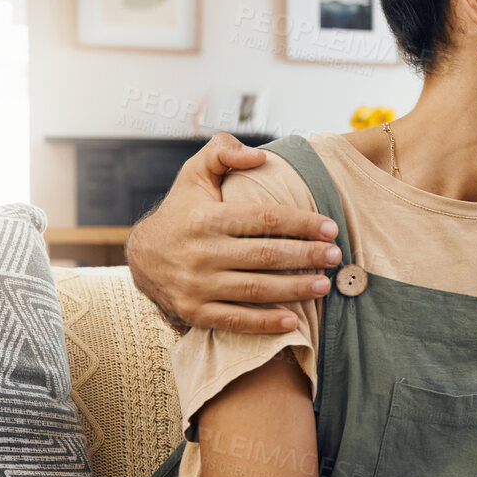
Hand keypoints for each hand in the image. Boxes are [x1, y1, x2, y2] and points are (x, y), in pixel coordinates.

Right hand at [124, 132, 341, 332]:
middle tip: (335, 256)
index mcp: (206, 217)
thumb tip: (259, 157)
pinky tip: (294, 322)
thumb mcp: (194, 174)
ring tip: (325, 285)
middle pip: (266, 255)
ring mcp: (196, 285)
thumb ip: (223, 152)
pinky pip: (235, 320)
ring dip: (295, 289)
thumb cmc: (181, 212)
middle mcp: (201, 252)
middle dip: (306, 256)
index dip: (302, 223)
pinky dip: (265, 324)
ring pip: (256, 289)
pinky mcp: (194, 312)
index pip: (265, 219)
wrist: (141, 257)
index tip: (331, 228)